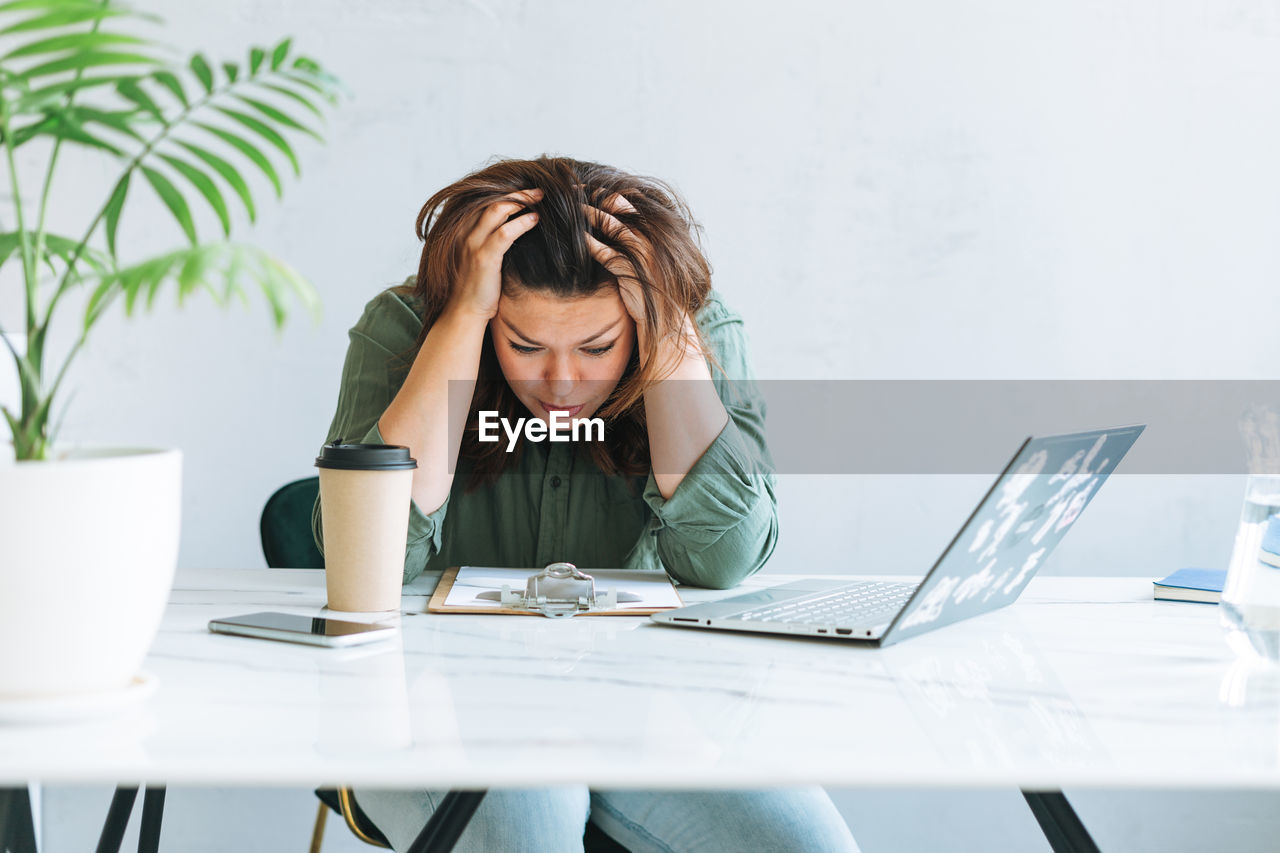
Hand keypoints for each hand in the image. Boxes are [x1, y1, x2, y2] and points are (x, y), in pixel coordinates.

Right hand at [447, 189, 542, 320]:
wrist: (465, 310)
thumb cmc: (478, 286)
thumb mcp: (482, 256)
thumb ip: (491, 239)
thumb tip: (515, 226)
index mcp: (464, 229)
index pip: (485, 201)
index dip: (507, 193)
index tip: (527, 191)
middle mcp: (465, 232)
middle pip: (492, 199)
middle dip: (517, 192)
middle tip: (539, 189)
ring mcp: (472, 243)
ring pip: (497, 210)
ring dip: (522, 201)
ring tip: (541, 198)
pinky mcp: (484, 257)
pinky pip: (505, 233)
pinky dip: (522, 223)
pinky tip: (535, 219)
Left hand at [582, 193, 651, 329]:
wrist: (663, 312)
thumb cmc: (651, 283)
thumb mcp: (645, 255)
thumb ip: (631, 237)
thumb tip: (606, 223)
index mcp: (651, 228)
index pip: (624, 201)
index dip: (602, 193)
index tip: (584, 190)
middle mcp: (647, 235)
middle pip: (616, 205)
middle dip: (591, 196)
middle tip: (571, 193)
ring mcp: (640, 251)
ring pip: (611, 224)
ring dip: (588, 215)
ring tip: (569, 211)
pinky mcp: (629, 268)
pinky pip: (605, 252)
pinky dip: (588, 243)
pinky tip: (575, 239)